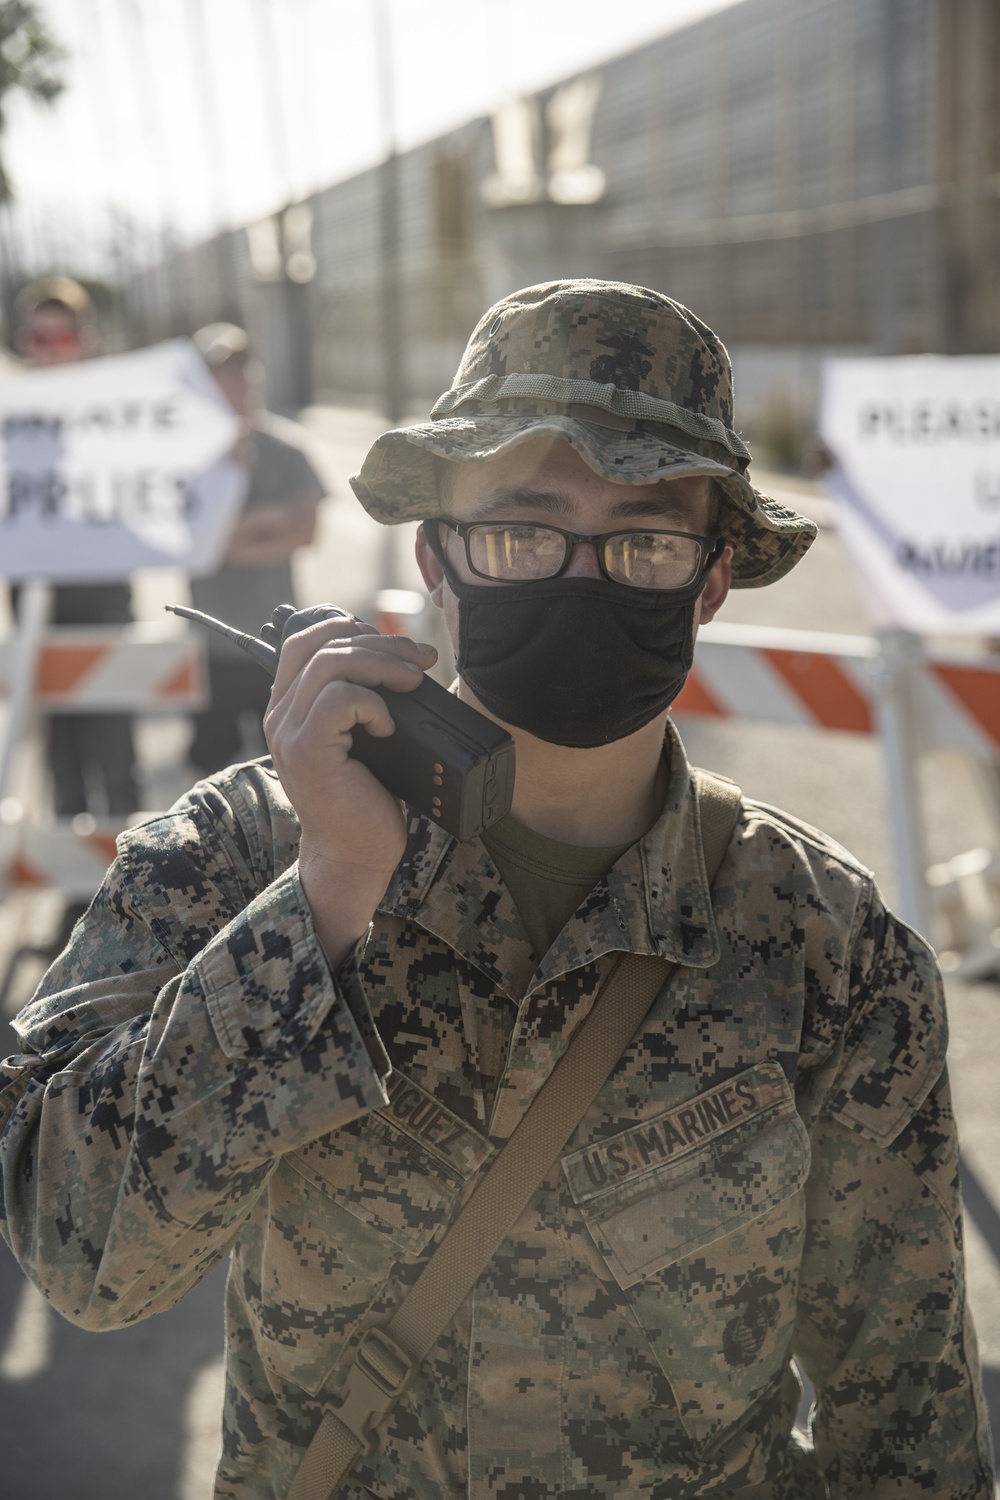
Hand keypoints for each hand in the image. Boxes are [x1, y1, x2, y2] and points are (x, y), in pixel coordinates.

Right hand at [264, 615, 436, 965]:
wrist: (354, 855)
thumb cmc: (366, 799)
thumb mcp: (364, 738)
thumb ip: (363, 700)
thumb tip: (401, 659)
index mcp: (289, 706)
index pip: (306, 640)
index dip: (351, 628)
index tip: (396, 646)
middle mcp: (280, 715)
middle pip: (323, 644)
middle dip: (381, 643)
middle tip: (423, 660)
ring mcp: (288, 733)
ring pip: (331, 664)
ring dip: (383, 665)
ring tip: (415, 683)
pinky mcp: (306, 752)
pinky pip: (340, 699)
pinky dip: (374, 704)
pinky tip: (390, 727)